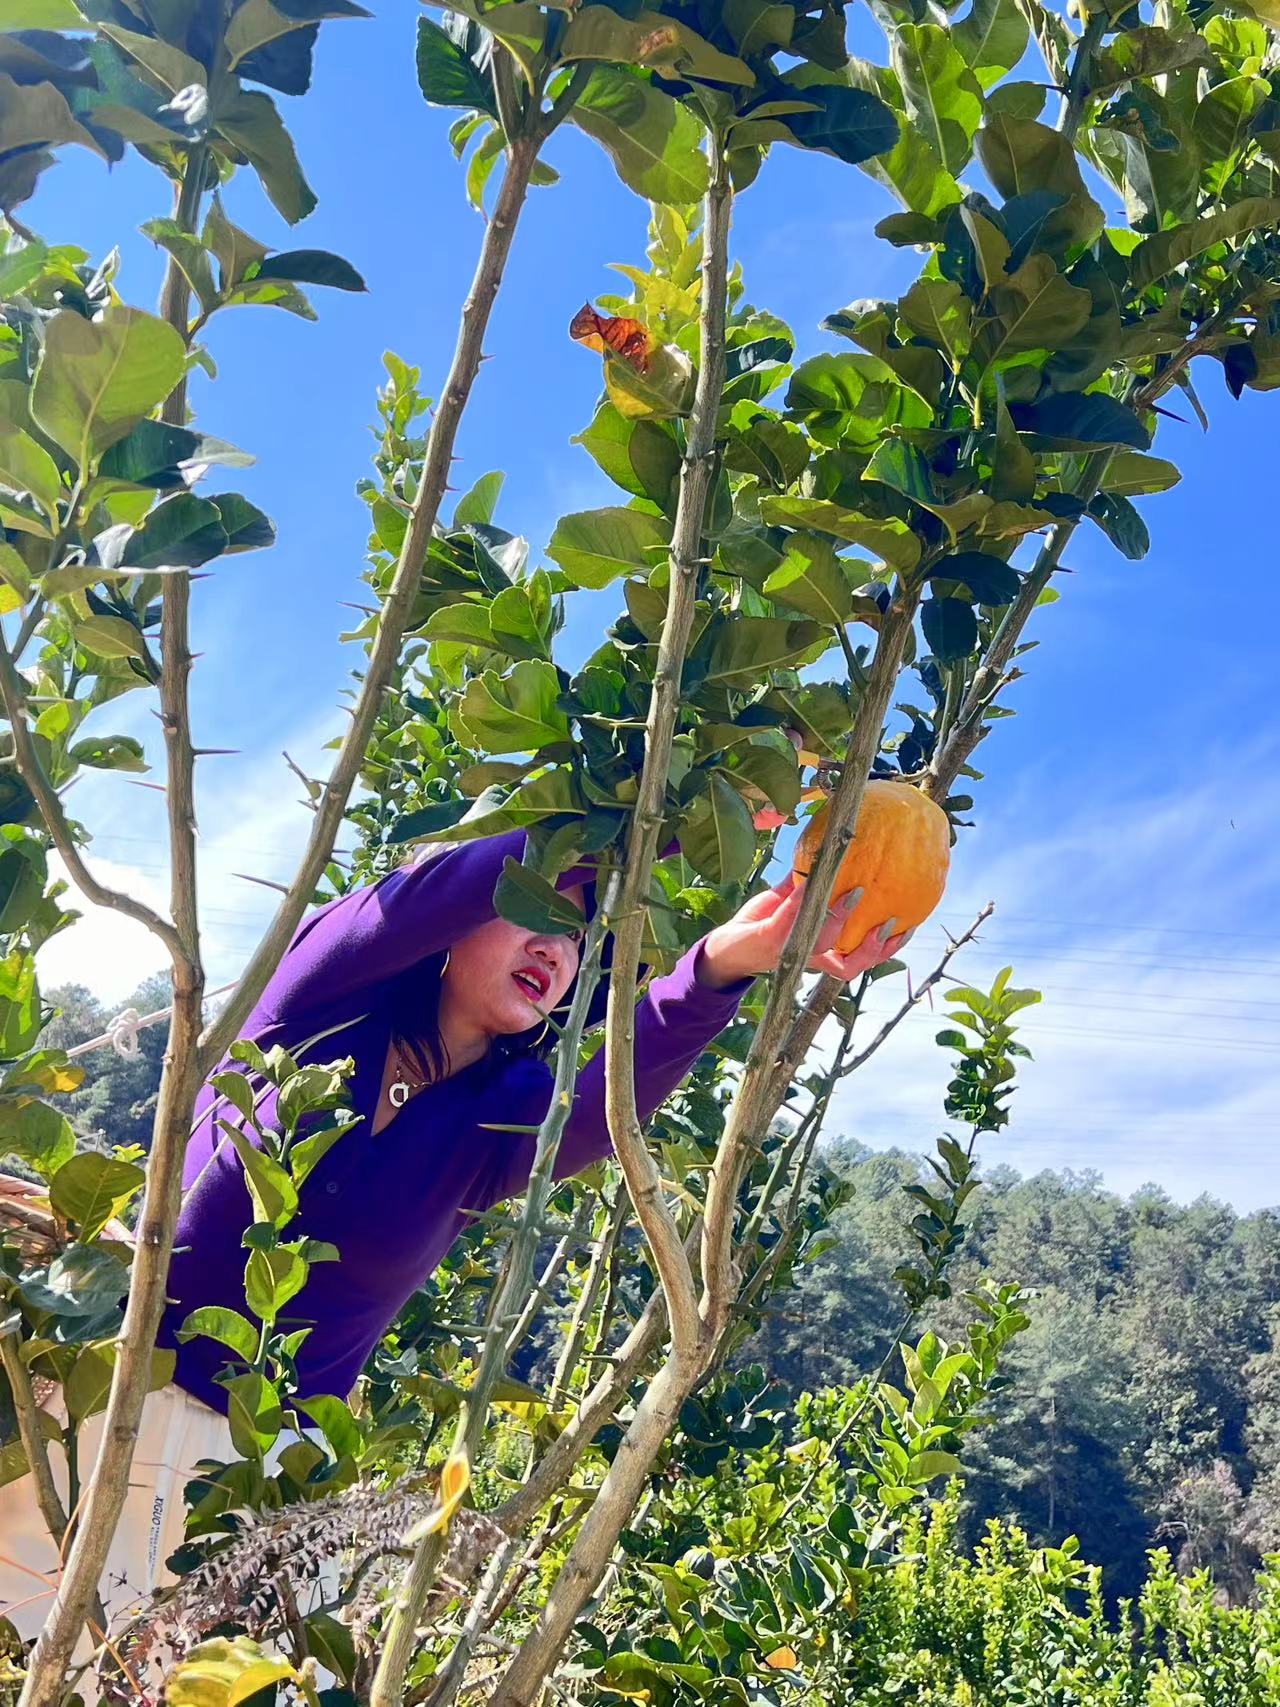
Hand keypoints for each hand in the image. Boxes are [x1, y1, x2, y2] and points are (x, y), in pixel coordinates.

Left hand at [699, 874, 911, 988]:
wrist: (723, 949)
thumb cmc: (759, 926)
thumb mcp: (787, 903)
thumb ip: (808, 884)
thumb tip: (830, 851)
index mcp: (822, 954)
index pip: (860, 959)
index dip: (885, 949)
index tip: (907, 927)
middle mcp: (810, 958)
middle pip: (850, 965)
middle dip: (873, 947)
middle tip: (891, 921)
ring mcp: (790, 951)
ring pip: (824, 942)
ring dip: (841, 917)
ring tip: (855, 893)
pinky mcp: (768, 940)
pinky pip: (790, 920)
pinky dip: (803, 899)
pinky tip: (810, 880)